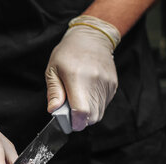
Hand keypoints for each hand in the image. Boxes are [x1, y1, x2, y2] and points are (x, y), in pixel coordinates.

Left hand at [45, 16, 120, 130]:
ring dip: (88, 114)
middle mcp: (94, 82)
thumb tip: (53, 110)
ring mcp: (106, 84)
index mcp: (77, 78)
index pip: (81, 111)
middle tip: (71, 113)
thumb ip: (54, 92)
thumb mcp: (53, 70)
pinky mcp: (113, 85)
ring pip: (99, 113)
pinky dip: (95, 105)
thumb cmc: (68, 53)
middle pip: (92, 117)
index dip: (75, 122)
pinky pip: (104, 104)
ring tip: (79, 101)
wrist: (92, 38)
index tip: (68, 123)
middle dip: (81, 121)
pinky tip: (88, 94)